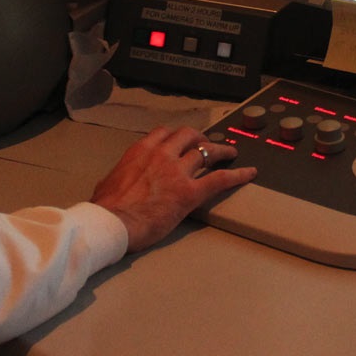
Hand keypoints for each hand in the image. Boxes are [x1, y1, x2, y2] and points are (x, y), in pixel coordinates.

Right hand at [90, 126, 256, 253]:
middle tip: (208, 144)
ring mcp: (178, 172)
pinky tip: (250, 173)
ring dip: (221, 151)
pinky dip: (238, 174)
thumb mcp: (107, 183)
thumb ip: (116, 177)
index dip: (177, 135)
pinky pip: (220, 179)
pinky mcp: (190, 192)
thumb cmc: (106, 208)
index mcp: (141, 151)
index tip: (183, 140)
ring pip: (206, 152)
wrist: (112, 222)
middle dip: (201, 137)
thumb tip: (112, 182)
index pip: (164, 133)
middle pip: (189, 136)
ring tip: (231, 153)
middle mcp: (162, 155)